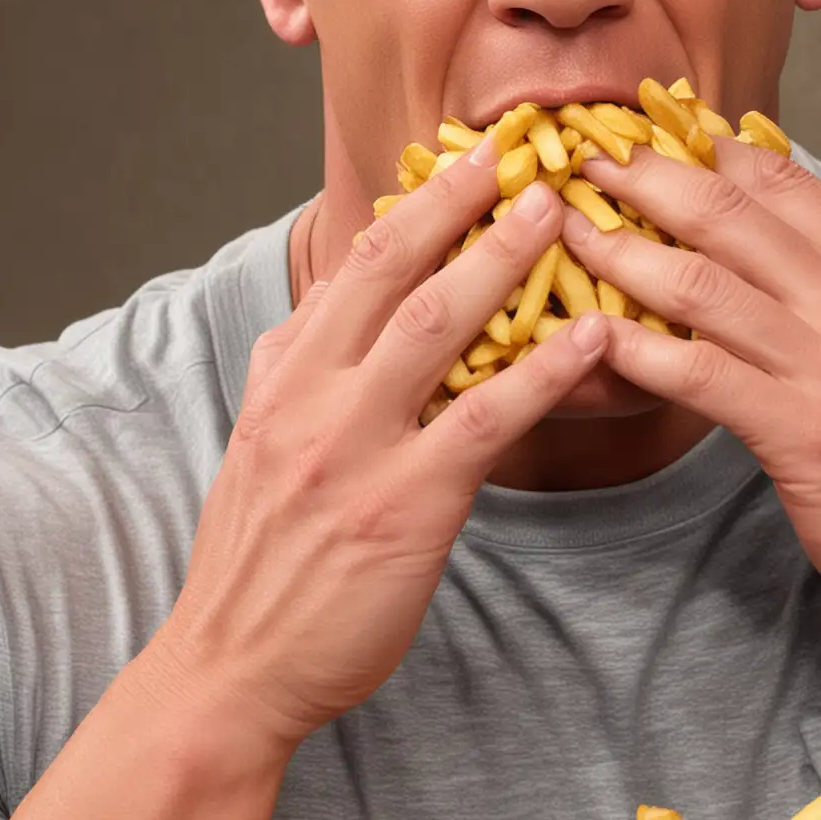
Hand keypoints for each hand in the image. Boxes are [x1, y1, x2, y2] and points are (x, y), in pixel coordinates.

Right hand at [151, 142, 607, 752]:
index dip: (418, 202)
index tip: (466, 159)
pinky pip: (485, 419)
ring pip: (439, 326)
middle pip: (394, 270)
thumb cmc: (256, 556)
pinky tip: (590, 336)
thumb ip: (294, 364)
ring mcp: (359, 446)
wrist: (231, 666)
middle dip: (460, 202)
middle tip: (520, 153)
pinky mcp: (407, 503)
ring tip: (557, 213)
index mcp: (284, 372)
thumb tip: (327, 301)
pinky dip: (542, 369)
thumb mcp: (256, 438)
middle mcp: (315, 394)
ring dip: (503, 260)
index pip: (356, 262)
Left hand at [563, 140, 820, 689]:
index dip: (700, 147)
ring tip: (563, 235)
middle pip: (729, 213)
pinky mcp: (804, 433)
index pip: (779, 178)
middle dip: (645, 177)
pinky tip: (591, 337)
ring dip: (621, 252)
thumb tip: (771, 233)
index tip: (641, 131)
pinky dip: (637, 350)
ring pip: (702, 284)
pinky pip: (700, 374)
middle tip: (583, 160)